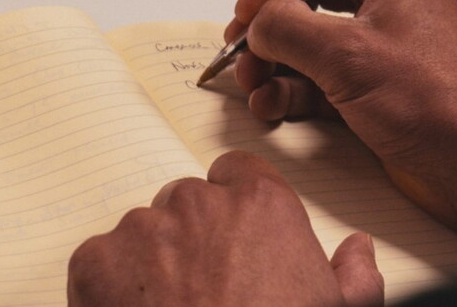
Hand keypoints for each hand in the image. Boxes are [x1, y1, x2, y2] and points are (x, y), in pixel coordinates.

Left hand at [67, 151, 382, 306]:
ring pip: (145, 229)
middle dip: (194, 233)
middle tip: (205, 284)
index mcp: (263, 205)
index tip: (237, 237)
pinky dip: (112, 284)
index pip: (238, 172)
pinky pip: (102, 258)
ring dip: (154, 258)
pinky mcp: (97, 261)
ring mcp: (145, 229)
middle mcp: (202, 204)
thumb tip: (358, 250)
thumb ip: (356, 274)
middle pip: (189, 199)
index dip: (236, 205)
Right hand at [226, 0, 456, 240]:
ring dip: (274, 61)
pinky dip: (292, 90)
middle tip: (243, 48)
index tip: (252, 5)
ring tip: (254, 83)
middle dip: (268, 22)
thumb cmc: (443, 104)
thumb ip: (290, 29)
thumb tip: (259, 22)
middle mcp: (386, 7)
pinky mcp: (374, 92)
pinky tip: (274, 105)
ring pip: (309, 42)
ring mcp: (379, 52)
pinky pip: (320, 80)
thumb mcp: (350, 55)